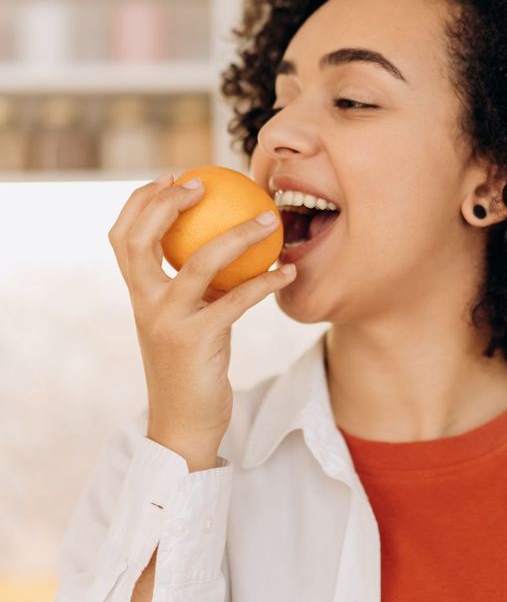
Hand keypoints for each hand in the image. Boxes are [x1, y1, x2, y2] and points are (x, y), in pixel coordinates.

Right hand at [107, 175, 294, 461]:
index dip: (141, 202)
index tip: (171, 177)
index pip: (123, 237)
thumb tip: (223, 248)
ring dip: (238, 235)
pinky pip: (236, 300)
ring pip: (198, 263)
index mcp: (138, 295)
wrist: (183, 424)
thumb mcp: (184, 321)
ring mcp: (167, 322)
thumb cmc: (191, 367)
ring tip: (269, 218)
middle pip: (141, 240)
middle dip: (168, 203)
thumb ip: (193, 288)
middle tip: (203, 183)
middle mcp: (145, 304)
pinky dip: (265, 282)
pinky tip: (288, 271)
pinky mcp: (196, 342)